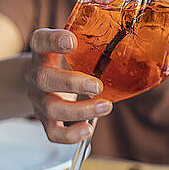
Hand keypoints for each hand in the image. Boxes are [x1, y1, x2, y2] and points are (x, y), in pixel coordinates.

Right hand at [26, 28, 111, 142]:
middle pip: (45, 79)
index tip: (71, 41)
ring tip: (106, 107)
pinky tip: (88, 130)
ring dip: (80, 110)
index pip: (41, 41)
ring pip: (52, 108)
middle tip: (97, 86)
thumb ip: (91, 39)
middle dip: (72, 83)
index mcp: (43, 51)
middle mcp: (36, 74)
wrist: (40, 79)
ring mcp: (39, 99)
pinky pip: (52, 132)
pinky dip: (70, 135)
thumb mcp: (72, 44)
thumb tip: (132, 34)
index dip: (54, 41)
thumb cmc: (63, 59)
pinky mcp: (44, 119)